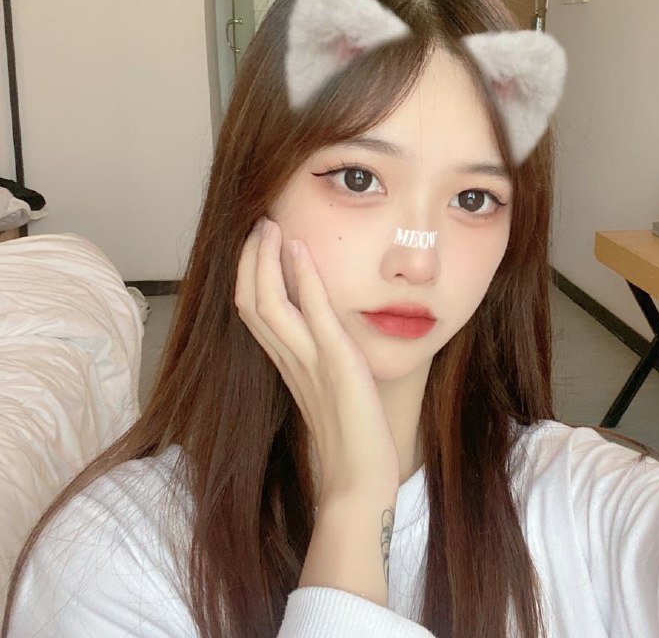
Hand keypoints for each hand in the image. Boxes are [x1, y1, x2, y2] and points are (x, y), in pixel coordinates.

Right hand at [235, 218, 400, 500]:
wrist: (360, 482)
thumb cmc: (350, 440)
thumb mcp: (330, 391)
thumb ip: (320, 363)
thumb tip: (326, 338)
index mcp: (287, 366)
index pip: (254, 312)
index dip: (249, 275)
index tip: (256, 244)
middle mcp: (289, 361)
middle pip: (251, 301)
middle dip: (250, 260)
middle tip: (258, 225)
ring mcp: (309, 362)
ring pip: (269, 303)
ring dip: (267, 261)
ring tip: (269, 226)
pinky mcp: (336, 364)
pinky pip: (313, 313)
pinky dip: (304, 278)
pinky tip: (300, 250)